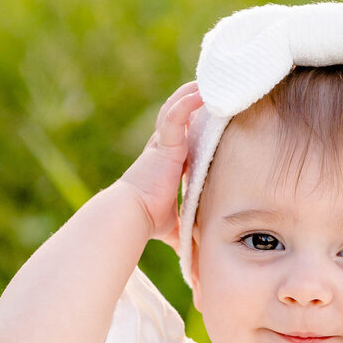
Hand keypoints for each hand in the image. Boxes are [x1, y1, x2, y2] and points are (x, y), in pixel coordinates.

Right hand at [119, 81, 203, 247]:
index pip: (185, 137)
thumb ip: (185, 233)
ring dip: (191, 94)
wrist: (131, 216)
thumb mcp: (174, 225)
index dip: (196, 124)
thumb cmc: (148, 221)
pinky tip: (200, 90)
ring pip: (177, 110)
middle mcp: (164, 149)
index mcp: (168, 163)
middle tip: (212, 87)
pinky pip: (176, 116)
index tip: (211, 115)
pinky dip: (187, 102)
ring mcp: (163, 144)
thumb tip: (196, 262)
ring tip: (208, 81)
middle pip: (180, 116)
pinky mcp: (163, 144)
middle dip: (194, 101)